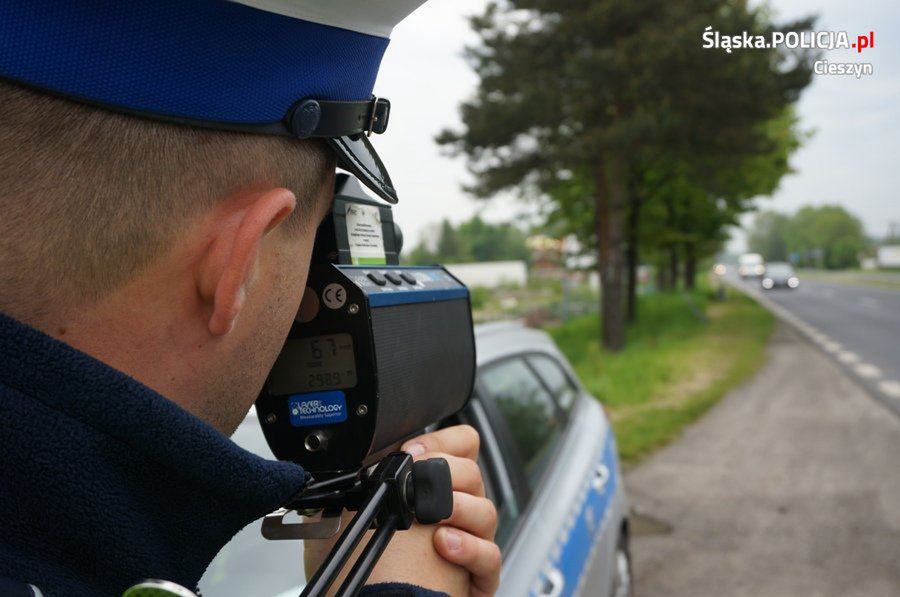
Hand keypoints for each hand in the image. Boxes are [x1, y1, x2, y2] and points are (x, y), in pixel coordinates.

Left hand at [303, 425, 500, 595]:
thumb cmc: (361, 562)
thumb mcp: (356, 508)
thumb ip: (365, 473)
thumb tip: (360, 445)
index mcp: (435, 487)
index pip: (462, 445)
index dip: (442, 441)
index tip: (413, 451)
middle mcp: (458, 510)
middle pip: (474, 473)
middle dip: (447, 472)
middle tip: (419, 480)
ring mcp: (470, 542)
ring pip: (486, 511)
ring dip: (461, 508)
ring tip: (434, 518)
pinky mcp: (479, 576)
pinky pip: (491, 556)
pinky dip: (470, 547)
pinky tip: (445, 545)